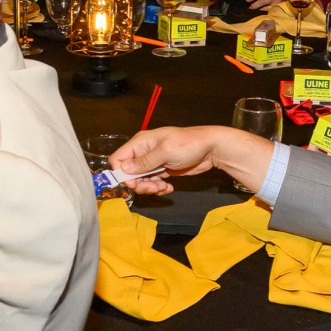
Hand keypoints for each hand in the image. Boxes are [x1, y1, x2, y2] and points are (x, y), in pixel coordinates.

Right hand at [110, 126, 277, 196]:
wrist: (212, 149)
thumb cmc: (189, 145)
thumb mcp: (166, 151)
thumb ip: (145, 161)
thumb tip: (123, 168)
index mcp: (141, 143)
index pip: (118, 159)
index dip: (122, 173)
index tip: (135, 183)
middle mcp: (144, 152)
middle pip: (128, 173)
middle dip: (139, 184)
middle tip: (154, 188)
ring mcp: (153, 162)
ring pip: (140, 180)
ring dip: (150, 187)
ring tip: (164, 188)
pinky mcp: (162, 170)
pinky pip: (152, 183)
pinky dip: (158, 188)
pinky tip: (169, 188)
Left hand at [245, 0, 284, 9]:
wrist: (289, 3)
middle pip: (263, 0)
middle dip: (255, 3)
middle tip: (249, 7)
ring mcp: (277, 3)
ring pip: (266, 7)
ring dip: (259, 8)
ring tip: (253, 10)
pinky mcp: (278, 10)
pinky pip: (269, 11)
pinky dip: (264, 12)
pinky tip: (260, 13)